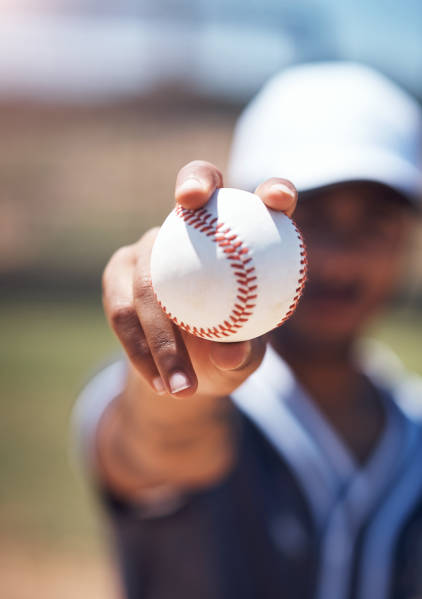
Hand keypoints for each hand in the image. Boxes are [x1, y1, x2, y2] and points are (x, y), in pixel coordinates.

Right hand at [102, 160, 297, 399]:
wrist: (182, 371)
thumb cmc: (225, 352)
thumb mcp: (244, 358)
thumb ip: (244, 352)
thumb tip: (230, 353)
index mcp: (237, 240)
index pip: (262, 202)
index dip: (273, 190)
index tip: (282, 201)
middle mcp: (191, 230)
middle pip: (191, 189)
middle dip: (194, 181)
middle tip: (190, 201)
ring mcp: (151, 248)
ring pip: (150, 272)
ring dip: (162, 331)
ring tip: (183, 383)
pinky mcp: (119, 272)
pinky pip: (123, 310)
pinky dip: (140, 347)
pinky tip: (158, 382)